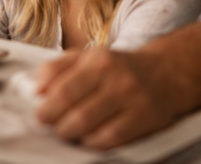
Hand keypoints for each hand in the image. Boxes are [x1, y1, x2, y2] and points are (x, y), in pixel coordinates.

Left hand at [34, 48, 184, 149]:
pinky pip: (113, 139)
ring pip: (93, 129)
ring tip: (68, 132)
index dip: (47, 109)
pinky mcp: (146, 119)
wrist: (164, 72)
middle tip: (53, 126)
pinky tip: (88, 138)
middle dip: (58, 125)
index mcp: (97, 61)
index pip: (63, 90)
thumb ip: (56, 68)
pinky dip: (94, 143)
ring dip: (74, 135)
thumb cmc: (116, 66)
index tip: (40, 115)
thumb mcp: (85, 56)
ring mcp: (133, 101)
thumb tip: (36, 89)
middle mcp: (117, 79)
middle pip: (77, 113)